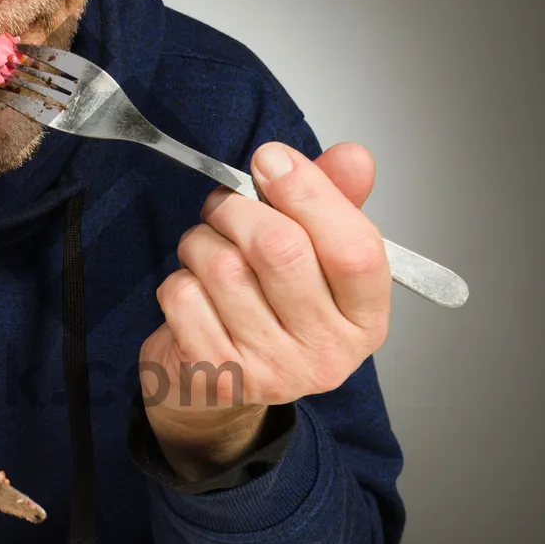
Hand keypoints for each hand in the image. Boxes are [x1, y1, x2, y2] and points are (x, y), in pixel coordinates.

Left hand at [139, 142, 390, 479]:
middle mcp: (328, 353)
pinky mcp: (217, 374)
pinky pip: (184, 294)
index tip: (271, 160)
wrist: (218, 386)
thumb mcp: (314, 255)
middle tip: (224, 205)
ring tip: (206, 249)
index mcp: (365, 318)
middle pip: (282, 250)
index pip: (356, 249)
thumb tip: (353, 157)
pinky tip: (193, 289)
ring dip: (202, 241)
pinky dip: (179, 277)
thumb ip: (334, 203)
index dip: (310, 193)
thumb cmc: (270, 308)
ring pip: (223, 266)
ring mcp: (273, 370)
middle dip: (238, 209)